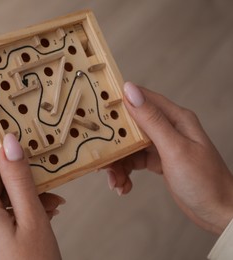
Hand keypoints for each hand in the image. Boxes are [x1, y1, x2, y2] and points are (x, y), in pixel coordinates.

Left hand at [0, 134, 62, 259]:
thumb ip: (18, 178)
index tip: (10, 136)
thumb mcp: (32, 217)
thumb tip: (7, 143)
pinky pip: (2, 216)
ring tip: (52, 200)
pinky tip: (44, 213)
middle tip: (44, 176)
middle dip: (17, 176)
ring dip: (24, 194)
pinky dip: (21, 210)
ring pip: (0, 200)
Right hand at [106, 82, 232, 233]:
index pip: (142, 99)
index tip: (98, 109)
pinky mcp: (158, 161)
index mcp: (175, 118)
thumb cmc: (205, 180)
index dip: (119, 102)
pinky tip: (124, 186)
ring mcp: (162, 146)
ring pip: (130, 147)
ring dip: (118, 165)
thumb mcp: (174, 148)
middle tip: (103, 159)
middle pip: (131, 127)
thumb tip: (130, 90)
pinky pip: (134, 162)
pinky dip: (126, 174)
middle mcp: (167, 128)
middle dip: (115, 143)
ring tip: (115, 182)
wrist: (218, 212)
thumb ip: (151, 120)